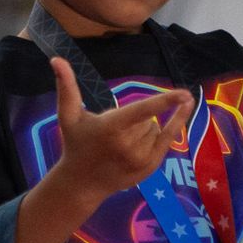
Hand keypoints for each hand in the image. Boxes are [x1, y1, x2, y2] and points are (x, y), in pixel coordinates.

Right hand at [50, 57, 191, 202]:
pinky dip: (173, 125)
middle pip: (148, 118)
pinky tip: (186, 109)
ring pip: (156, 128)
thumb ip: (66, 87)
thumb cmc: (76, 144)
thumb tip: (56, 59)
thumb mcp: (68, 116)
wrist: (82, 183)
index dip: (163, 101)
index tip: (184, 92)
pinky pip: (168, 139)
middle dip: (137, 118)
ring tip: (123, 141)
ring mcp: (141, 159)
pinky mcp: (150, 167)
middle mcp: (128, 145)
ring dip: (146, 128)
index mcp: (110, 129)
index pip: (141, 111)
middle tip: (115, 131)